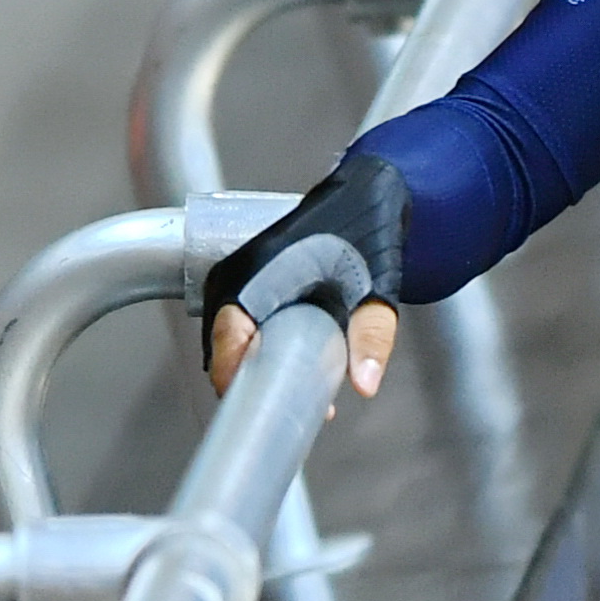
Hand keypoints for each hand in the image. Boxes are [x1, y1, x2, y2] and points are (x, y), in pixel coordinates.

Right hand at [200, 154, 409, 403]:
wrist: (367, 193)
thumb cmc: (369, 231)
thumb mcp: (378, 288)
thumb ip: (372, 337)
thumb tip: (365, 385)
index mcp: (260, 270)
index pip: (227, 335)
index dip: (235, 375)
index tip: (259, 404)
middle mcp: (238, 272)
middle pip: (222, 345)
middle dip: (250, 381)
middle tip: (297, 407)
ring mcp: (237, 276)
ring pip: (227, 339)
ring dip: (254, 368)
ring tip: (304, 394)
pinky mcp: (246, 281)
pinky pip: (236, 325)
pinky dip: (254, 350)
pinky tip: (291, 367)